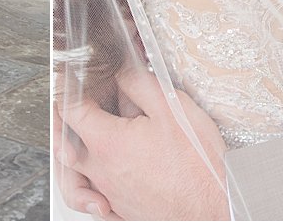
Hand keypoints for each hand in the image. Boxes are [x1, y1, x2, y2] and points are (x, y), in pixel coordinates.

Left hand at [59, 69, 227, 221]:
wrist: (217, 209)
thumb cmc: (199, 167)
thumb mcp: (172, 108)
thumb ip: (138, 83)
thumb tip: (120, 72)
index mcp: (107, 143)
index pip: (70, 108)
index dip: (69, 86)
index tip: (74, 77)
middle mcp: (101, 171)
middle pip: (64, 142)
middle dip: (66, 117)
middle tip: (78, 101)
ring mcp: (109, 194)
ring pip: (74, 172)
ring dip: (74, 151)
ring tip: (86, 135)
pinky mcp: (121, 210)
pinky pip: (91, 195)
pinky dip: (88, 181)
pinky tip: (105, 169)